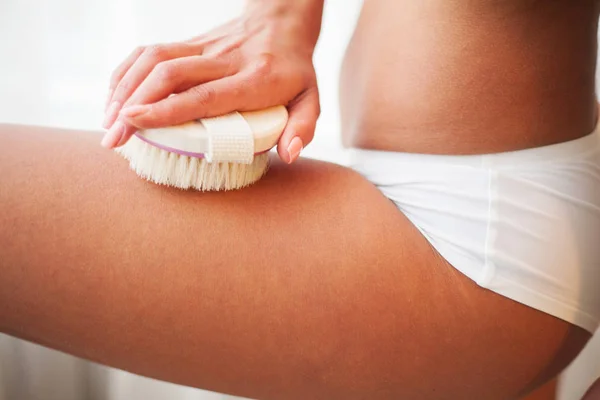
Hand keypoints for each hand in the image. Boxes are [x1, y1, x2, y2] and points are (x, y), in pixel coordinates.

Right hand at [101, 10, 320, 163]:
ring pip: (155, 58)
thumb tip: (290, 155)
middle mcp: (224, 60)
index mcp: (254, 79)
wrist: (283, 21)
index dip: (167, 109)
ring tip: (108, 121)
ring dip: (125, 88)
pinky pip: (152, 51)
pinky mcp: (192, 41)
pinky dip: (129, 71)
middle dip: (134, 105)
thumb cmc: (296, 69)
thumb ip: (303, 127)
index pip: (204, 95)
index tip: (134, 123)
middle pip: (170, 75)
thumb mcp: (311, 98)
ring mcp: (205, 47)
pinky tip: (116, 95)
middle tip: (112, 138)